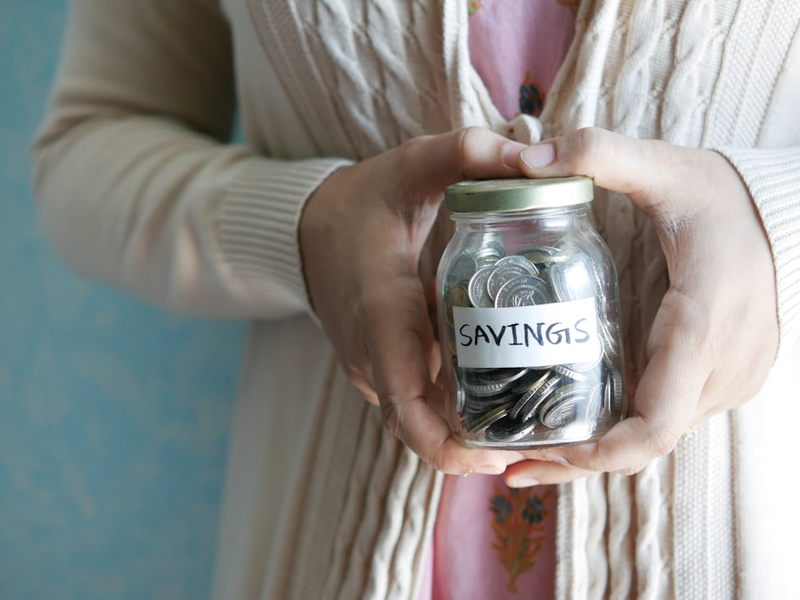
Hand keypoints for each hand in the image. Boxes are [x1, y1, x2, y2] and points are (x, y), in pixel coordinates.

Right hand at [300, 127, 527, 474]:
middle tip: (534, 440)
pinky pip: (412, 399)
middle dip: (472, 446)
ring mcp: (369, 365)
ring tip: (526, 419)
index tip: (498, 457)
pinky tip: (494, 390)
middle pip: (419, 426)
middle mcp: (371, 353)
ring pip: (417, 418)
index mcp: (382, 312)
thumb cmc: (362, 200)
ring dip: (463, 429)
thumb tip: (534, 158)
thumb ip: (467, 153)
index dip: (448, 446)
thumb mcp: (411, 166)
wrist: (306, 228)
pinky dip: (448, 407)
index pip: (406, 404)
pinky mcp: (374, 366)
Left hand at [503, 127, 778, 485]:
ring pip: (654, 438)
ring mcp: (727, 380)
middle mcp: (720, 367)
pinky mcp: (722, 379)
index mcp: (703, 323)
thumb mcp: (665, 167)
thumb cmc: (724, 196)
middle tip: (505, 461)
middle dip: (577, 459)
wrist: (790, 215)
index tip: (541, 453)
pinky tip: (572, 429)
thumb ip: (599, 154)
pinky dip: (619, 433)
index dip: (599, 453)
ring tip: (524, 451)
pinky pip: (665, 420)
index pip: (655, 423)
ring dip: (593, 452)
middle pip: (643, 444)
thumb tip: (524, 158)